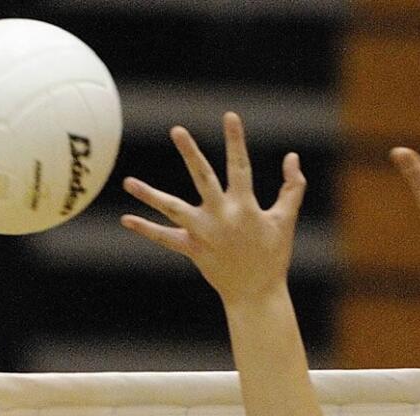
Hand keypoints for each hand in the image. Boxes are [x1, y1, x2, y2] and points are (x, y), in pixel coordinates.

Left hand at [120, 112, 305, 306]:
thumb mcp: (286, 221)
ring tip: (128, 182)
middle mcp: (221, 216)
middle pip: (203, 178)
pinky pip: (165, 239)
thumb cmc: (273, 256)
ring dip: (150, 196)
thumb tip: (292, 157)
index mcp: (245, 206)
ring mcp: (204, 233)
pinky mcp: (193, 250)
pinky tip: (127, 219)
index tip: (230, 116)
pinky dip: (146, 230)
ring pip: (173, 209)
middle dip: (190, 153)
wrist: (256, 294)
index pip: (240, 166)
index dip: (236, 141)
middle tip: (177, 130)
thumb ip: (292, 188)